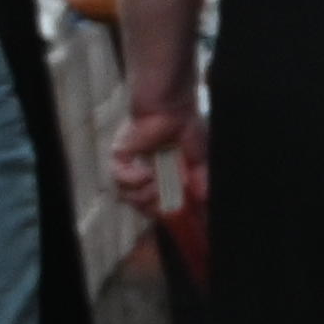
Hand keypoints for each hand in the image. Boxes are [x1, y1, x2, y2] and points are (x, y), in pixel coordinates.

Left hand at [105, 99, 191, 213]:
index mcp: (163, 175)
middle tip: (162, 204)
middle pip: (139, 203)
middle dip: (150, 208)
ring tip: (156, 184)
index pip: (156, 202)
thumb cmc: (186, 127)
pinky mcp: (120, 155)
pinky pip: (119, 177)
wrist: (172, 108)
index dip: (162, 212)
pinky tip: (147, 173)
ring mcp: (131, 165)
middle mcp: (145, 172)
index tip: (173, 215)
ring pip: (126, 194)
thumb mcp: (200, 159)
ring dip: (143, 195)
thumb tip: (204, 198)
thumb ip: (201, 179)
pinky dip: (133, 179)